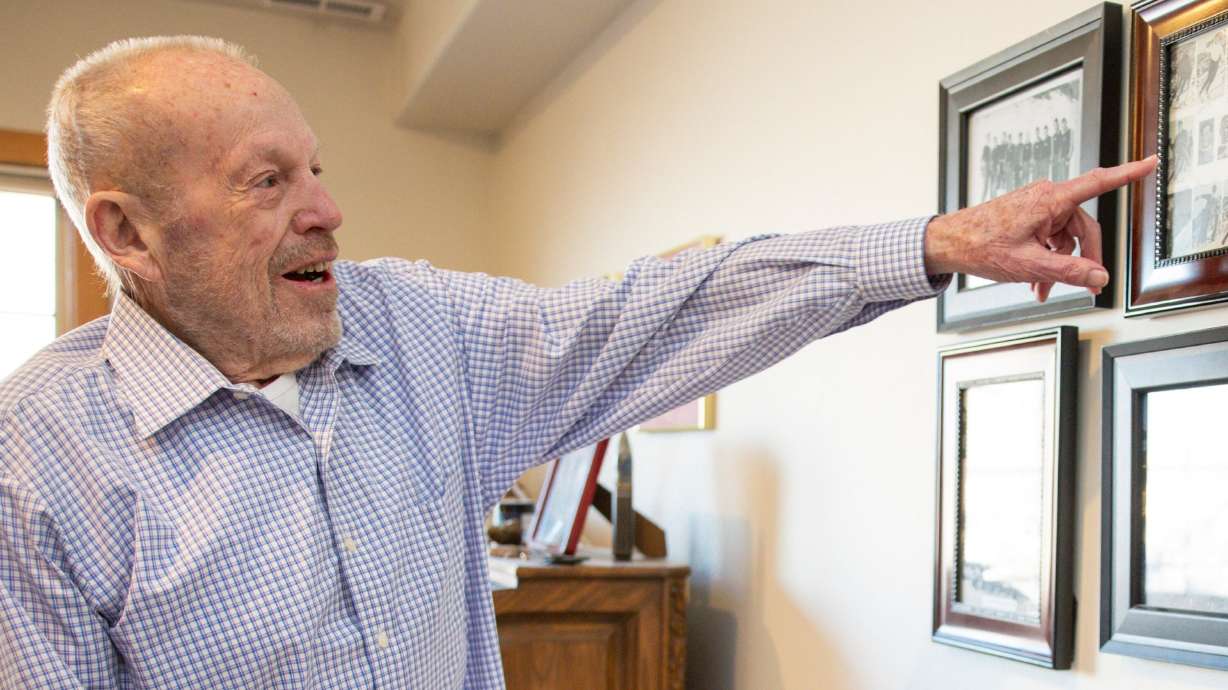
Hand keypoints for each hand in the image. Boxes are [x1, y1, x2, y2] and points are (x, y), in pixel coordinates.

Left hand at [924, 156, 1156, 301]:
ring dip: (1059, 266)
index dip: (1128, 173)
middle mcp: (1046, 198)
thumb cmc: (981, 246)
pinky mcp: (1027, 217)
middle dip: (1081, 261)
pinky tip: (1035, 281)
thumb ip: (1068, 272)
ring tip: (1042, 290)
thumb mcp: (1030, 265)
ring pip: (1064, 239)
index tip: (1151, 161)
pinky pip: (1048, 239)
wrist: (948, 243)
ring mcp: (1036, 207)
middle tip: (1085, 288)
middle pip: (1082, 229)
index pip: (1098, 182)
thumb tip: (1099, 277)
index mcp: (1050, 200)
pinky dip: (1045, 260)